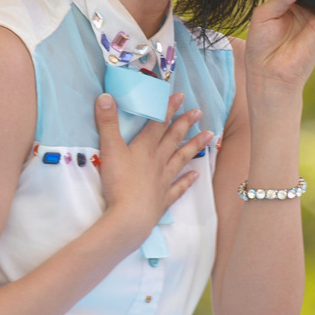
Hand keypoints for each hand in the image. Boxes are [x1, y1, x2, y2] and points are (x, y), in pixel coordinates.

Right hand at [94, 92, 211, 246]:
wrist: (129, 218)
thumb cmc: (119, 183)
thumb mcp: (110, 149)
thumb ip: (107, 123)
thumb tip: (105, 96)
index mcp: (145, 148)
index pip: (158, 123)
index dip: (168, 108)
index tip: (181, 96)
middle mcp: (158, 161)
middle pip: (173, 139)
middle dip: (185, 124)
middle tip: (198, 112)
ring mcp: (163, 181)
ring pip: (181, 159)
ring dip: (194, 146)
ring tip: (209, 135)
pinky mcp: (163, 199)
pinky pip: (179, 188)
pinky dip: (187, 181)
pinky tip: (196, 176)